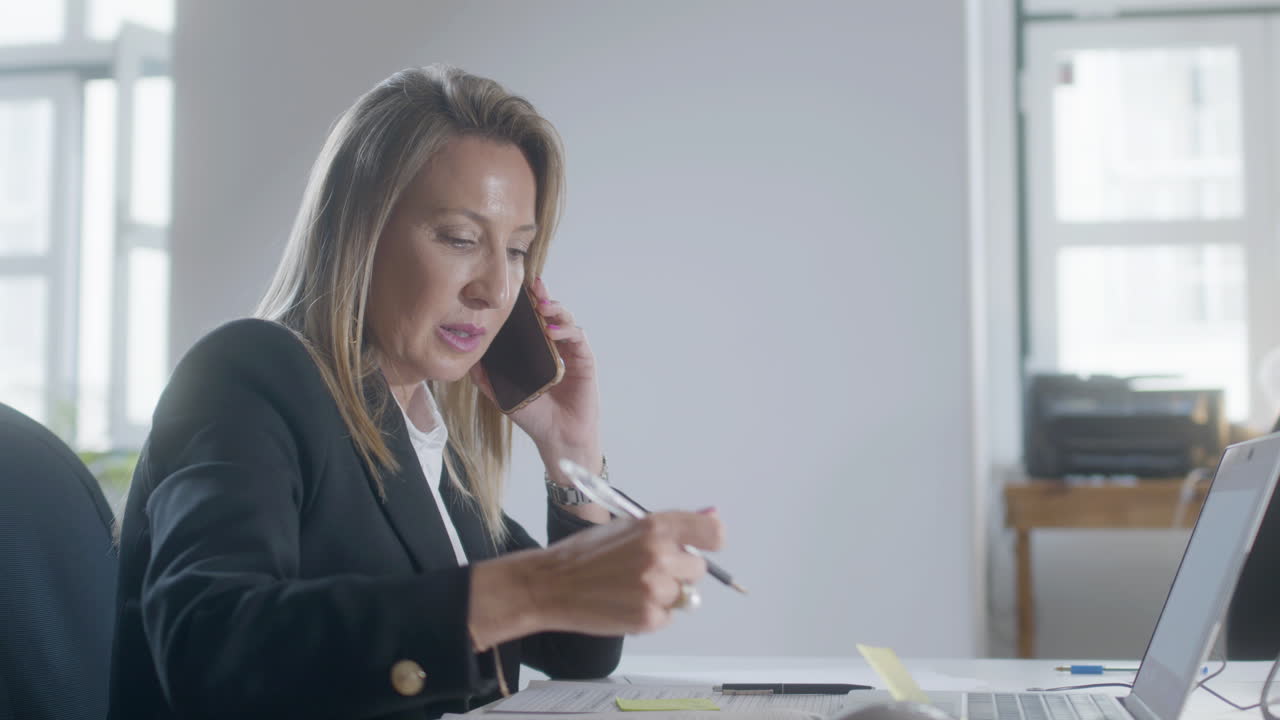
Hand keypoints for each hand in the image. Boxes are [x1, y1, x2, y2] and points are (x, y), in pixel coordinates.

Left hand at [469, 276, 599, 470]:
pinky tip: (553, 330)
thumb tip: (467, 360)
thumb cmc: (535, 417)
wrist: (557, 437)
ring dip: (556, 309)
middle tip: (533, 287)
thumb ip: (486, 378)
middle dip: (542, 297)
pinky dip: (566, 330)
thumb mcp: (503, 395)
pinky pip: (577, 338)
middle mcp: (555, 348)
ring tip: (542, 307)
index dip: (527, 304)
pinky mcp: (585, 361)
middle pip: (551, 314)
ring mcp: (571, 353)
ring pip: (566, 321)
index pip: (532, 322)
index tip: (518, 290)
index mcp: (536, 352)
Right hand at [528, 510, 724, 634]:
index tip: (703, 546)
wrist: (551, 585)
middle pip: (698, 568)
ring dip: (665, 595)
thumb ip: (668, 527)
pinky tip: (625, 603)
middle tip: (647, 570)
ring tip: (631, 588)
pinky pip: (668, 617)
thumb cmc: (585, 555)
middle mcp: (660, 556)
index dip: (710, 541)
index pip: (712, 533)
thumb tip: (711, 518)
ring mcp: (655, 589)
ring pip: (684, 596)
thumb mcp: (626, 527)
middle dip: (679, 571)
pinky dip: (651, 614)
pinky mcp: (649, 618)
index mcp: (655, 527)